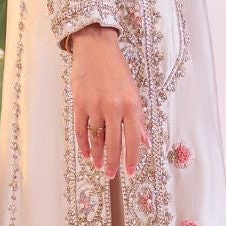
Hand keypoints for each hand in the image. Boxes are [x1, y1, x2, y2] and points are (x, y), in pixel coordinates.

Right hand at [68, 24, 148, 178]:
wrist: (96, 50)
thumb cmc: (117, 70)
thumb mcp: (134, 93)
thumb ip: (139, 120)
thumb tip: (145, 142)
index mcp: (131, 106)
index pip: (132, 140)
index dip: (132, 158)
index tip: (130, 171)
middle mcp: (113, 108)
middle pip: (112, 143)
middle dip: (113, 162)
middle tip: (112, 175)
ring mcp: (95, 106)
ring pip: (96, 139)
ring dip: (97, 155)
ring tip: (99, 166)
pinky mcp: (79, 104)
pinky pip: (81, 130)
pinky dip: (83, 144)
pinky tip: (87, 153)